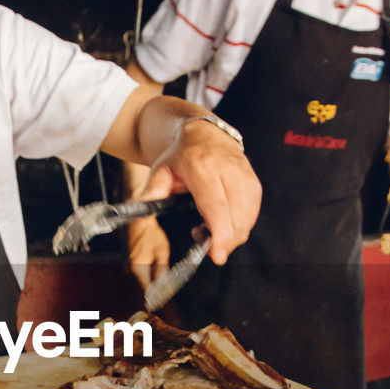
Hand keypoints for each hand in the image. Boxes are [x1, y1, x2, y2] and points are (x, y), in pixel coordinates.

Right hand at [127, 215, 170, 288]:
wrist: (138, 221)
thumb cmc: (150, 234)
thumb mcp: (161, 251)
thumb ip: (161, 269)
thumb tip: (162, 283)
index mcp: (138, 267)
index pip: (146, 288)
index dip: (155, 295)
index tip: (162, 298)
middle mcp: (131, 268)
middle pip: (143, 284)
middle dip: (154, 288)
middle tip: (164, 290)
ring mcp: (128, 264)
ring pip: (141, 277)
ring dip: (150, 280)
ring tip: (161, 280)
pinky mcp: (129, 259)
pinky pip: (138, 270)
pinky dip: (146, 273)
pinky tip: (154, 270)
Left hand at [148, 117, 260, 264]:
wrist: (201, 133)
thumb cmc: (179, 155)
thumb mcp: (159, 173)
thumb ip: (150, 196)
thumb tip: (136, 218)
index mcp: (201, 166)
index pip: (216, 207)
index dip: (221, 234)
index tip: (217, 255)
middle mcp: (227, 168)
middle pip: (236, 216)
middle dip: (226, 241)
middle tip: (208, 244)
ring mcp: (243, 173)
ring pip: (248, 216)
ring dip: (234, 233)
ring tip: (213, 229)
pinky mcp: (253, 179)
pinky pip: (253, 210)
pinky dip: (242, 223)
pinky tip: (226, 223)